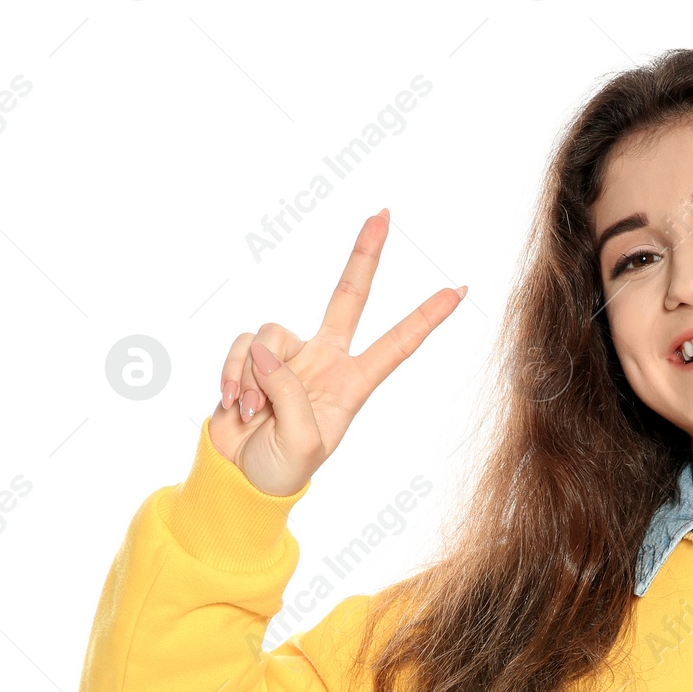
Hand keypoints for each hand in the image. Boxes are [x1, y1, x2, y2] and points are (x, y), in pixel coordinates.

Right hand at [208, 208, 465, 495]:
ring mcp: (288, 357)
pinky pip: (240, 348)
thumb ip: (287, 392)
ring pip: (270, 334)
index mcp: (352, 384)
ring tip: (255, 414)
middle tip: (383, 214)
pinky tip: (234, 406)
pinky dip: (233, 375)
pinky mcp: (251, 358)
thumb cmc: (282, 470)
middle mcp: (325, 361)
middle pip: (348, 295)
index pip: (398, 343)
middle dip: (364, 255)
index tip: (459, 290)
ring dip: (254, 376)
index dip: (427, 318)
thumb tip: (264, 349)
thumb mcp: (302, 443)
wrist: (240, 477)